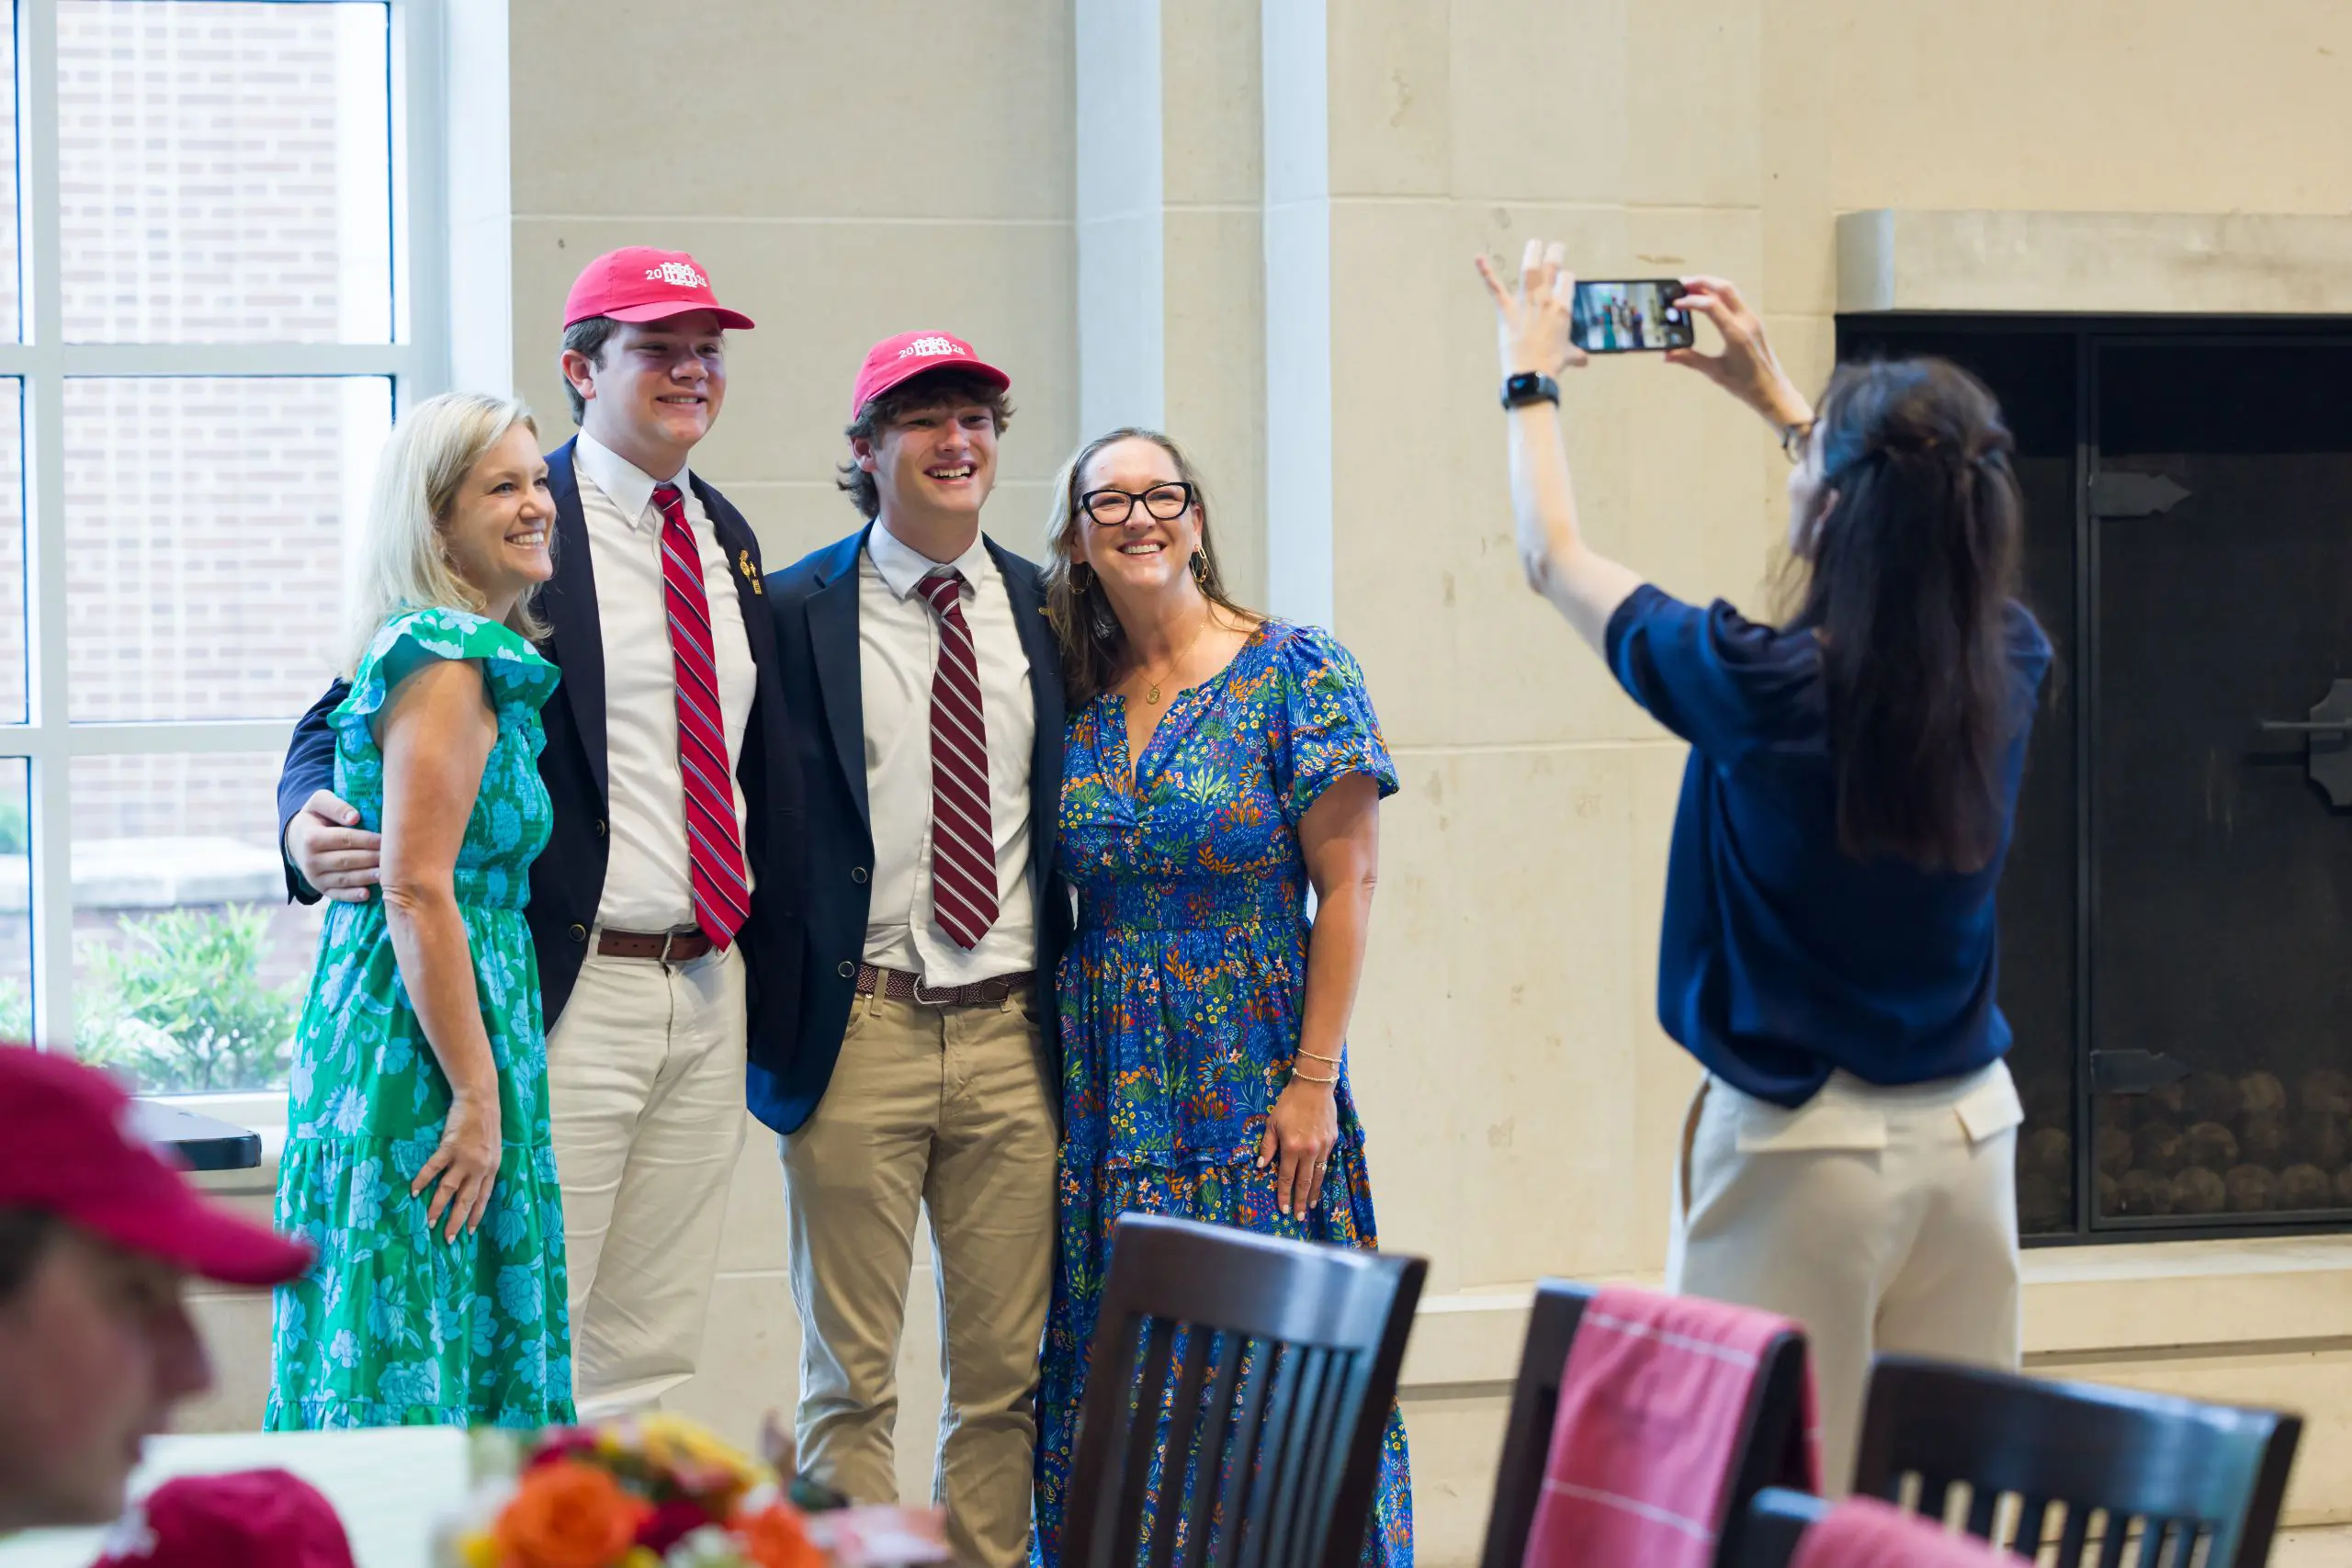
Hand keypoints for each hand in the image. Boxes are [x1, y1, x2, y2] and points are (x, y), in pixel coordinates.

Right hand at [286, 790, 380, 903]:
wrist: (297, 839)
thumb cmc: (316, 817)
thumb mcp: (319, 802)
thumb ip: (335, 805)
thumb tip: (354, 817)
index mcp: (311, 838)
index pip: (344, 839)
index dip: (367, 840)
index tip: (385, 839)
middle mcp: (311, 860)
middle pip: (346, 860)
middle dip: (371, 859)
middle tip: (393, 858)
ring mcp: (315, 877)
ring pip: (344, 879)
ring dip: (366, 878)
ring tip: (386, 874)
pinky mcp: (321, 888)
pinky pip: (337, 894)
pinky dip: (352, 896)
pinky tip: (368, 894)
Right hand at [411, 1089, 500, 1242]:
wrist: (481, 1099)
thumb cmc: (485, 1122)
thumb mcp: (493, 1147)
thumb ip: (484, 1165)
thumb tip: (473, 1182)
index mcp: (491, 1168)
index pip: (483, 1198)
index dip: (475, 1215)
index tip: (469, 1232)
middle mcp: (480, 1167)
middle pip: (466, 1200)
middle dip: (456, 1221)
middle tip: (447, 1239)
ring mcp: (465, 1158)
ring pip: (449, 1190)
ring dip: (437, 1207)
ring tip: (428, 1222)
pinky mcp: (450, 1147)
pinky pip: (434, 1169)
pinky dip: (423, 1181)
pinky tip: (414, 1191)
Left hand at [1255, 1074, 1340, 1219]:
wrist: (1314, 1087)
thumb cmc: (1289, 1103)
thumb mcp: (1272, 1123)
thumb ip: (1268, 1146)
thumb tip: (1261, 1165)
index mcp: (1292, 1147)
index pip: (1287, 1177)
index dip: (1284, 1194)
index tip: (1284, 1209)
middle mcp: (1309, 1151)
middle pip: (1304, 1182)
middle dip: (1301, 1201)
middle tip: (1299, 1217)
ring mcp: (1323, 1147)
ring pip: (1318, 1176)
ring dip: (1314, 1193)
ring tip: (1310, 1205)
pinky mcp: (1332, 1141)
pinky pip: (1326, 1163)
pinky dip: (1322, 1176)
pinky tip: (1319, 1183)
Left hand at [1475, 239, 1588, 379]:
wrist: (1531, 374)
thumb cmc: (1551, 365)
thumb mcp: (1568, 356)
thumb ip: (1575, 354)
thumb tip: (1584, 360)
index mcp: (1563, 308)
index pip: (1568, 280)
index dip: (1567, 277)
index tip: (1565, 277)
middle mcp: (1546, 299)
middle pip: (1553, 267)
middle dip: (1555, 253)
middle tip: (1556, 247)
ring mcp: (1525, 302)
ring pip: (1530, 269)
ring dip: (1532, 252)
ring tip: (1534, 243)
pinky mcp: (1506, 309)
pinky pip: (1495, 288)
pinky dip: (1486, 272)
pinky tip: (1477, 257)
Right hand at [1664, 274, 1813, 429]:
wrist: (1773, 391)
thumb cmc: (1746, 385)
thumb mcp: (1714, 371)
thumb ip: (1690, 359)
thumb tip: (1667, 355)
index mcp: (1736, 333)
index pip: (1711, 305)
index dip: (1691, 301)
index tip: (1675, 304)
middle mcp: (1746, 321)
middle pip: (1724, 288)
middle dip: (1702, 281)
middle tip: (1681, 283)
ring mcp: (1752, 320)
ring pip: (1731, 291)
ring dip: (1711, 285)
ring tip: (1691, 287)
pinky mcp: (1753, 322)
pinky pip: (1735, 300)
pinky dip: (1719, 295)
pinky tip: (1707, 301)